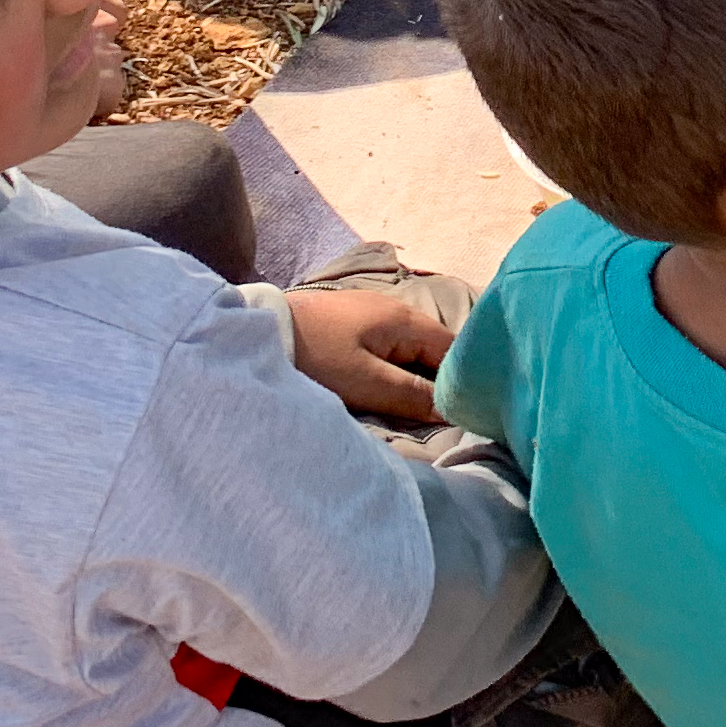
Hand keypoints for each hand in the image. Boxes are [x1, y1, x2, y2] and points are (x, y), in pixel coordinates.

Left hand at [286, 286, 453, 420]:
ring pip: (410, 347)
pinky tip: (386, 386)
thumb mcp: (366, 383)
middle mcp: (396, 309)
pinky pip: (389, 345)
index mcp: (405, 320)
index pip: (453, 350)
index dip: (462, 381)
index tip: (463, 414)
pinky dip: (394, 366)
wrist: (261, 331)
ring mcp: (372, 312)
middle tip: (440, 417)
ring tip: (413, 407)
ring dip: (415, 375)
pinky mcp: (351, 321)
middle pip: (433, 348)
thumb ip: (412, 395)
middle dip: (440, 380)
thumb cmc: (317, 359)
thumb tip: (453, 409)